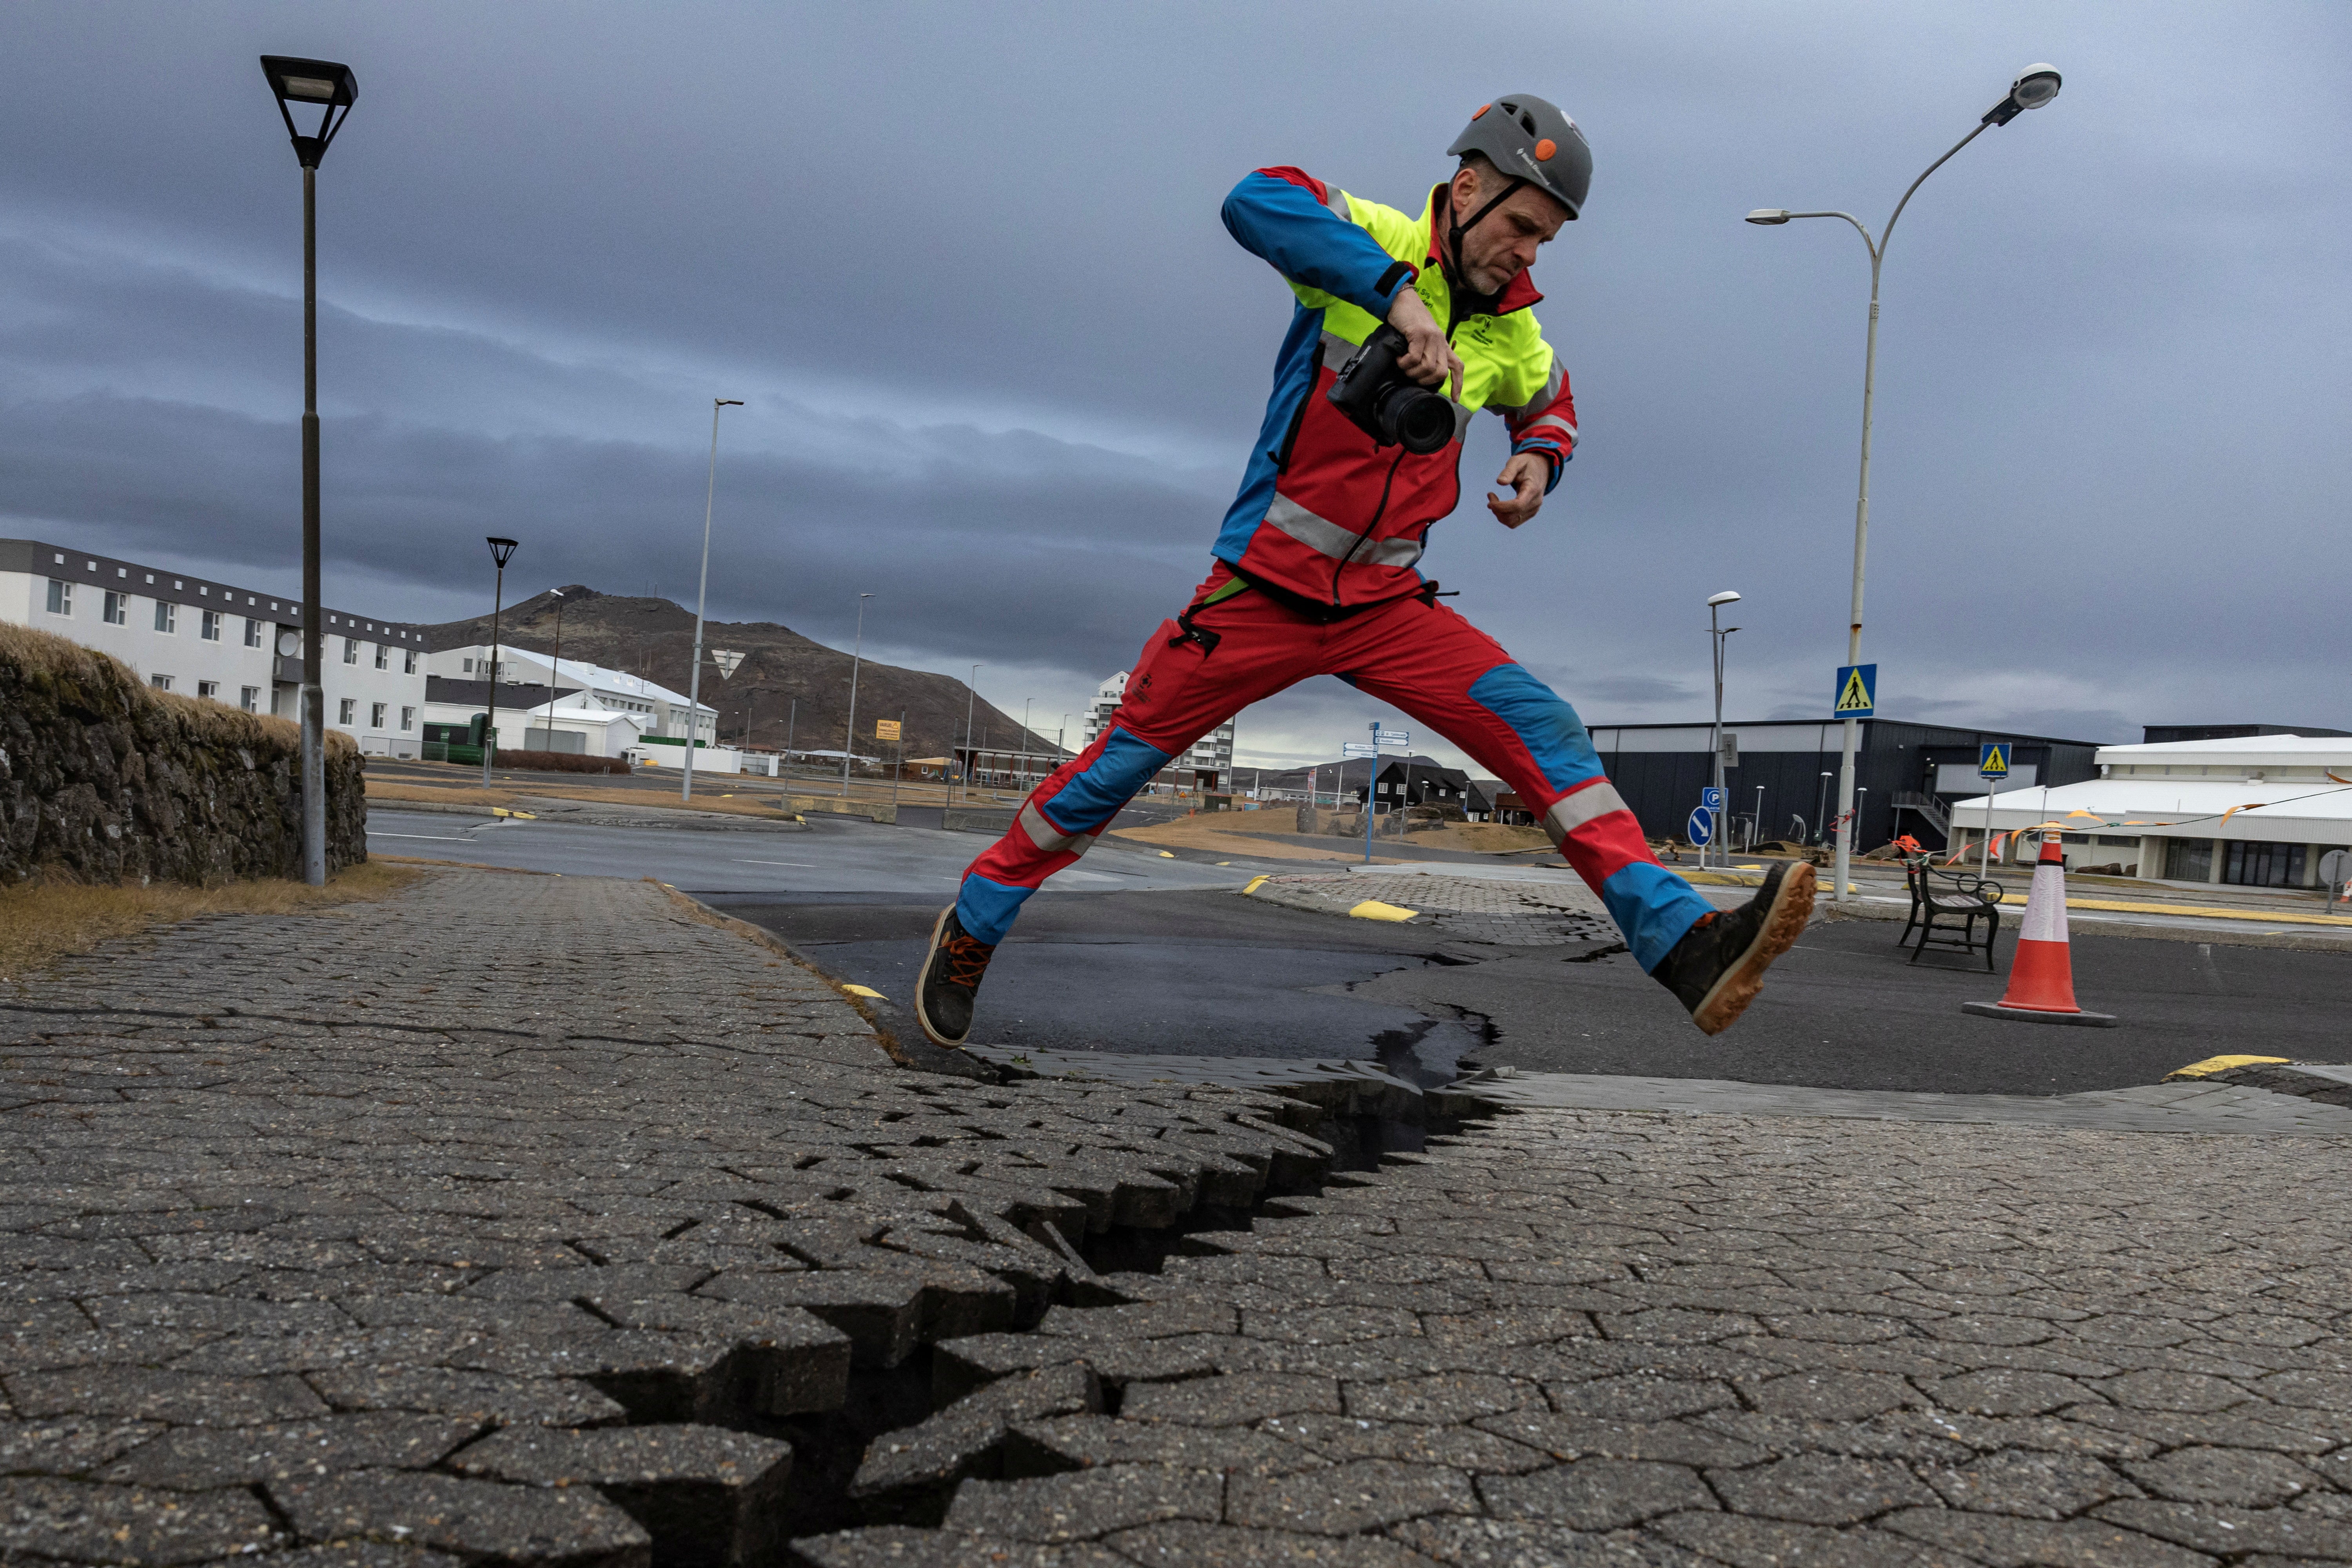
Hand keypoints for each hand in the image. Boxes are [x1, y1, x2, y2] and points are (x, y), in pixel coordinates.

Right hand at [1386, 287, 1461, 401]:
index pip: (1457, 366)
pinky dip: (1404, 363)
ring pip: (1427, 367)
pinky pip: (1414, 358)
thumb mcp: (1421, 338)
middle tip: (1412, 376)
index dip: (1457, 384)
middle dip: (1425, 380)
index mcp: (1442, 344)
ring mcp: (1431, 337)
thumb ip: (1425, 352)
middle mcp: (1440, 341)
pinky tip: (1398, 358)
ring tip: (1402, 365)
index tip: (1454, 398)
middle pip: (1440, 372)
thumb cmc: (1408, 321)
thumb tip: (1419, 373)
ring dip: (1412, 372)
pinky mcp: (1419, 334)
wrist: (1402, 300)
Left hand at [1486, 451, 1548, 528]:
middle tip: (1490, 496)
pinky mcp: (1530, 513)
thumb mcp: (1516, 462)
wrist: (1541, 468)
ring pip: (1512, 522)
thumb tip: (1500, 482)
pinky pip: (1514, 522)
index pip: (1517, 505)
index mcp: (1532, 489)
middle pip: (1513, 516)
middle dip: (1497, 510)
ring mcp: (1534, 509)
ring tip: (1493, 502)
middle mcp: (1535, 502)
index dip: (1501, 506)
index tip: (1490, 499)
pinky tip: (1499, 507)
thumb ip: (1508, 471)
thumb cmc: (1527, 464)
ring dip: (1499, 515)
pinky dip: (1503, 517)